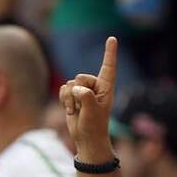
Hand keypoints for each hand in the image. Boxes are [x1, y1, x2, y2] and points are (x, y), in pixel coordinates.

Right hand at [59, 37, 117, 162]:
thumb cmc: (94, 126)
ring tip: (78, 111)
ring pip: (69, 84)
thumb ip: (86, 96)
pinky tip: (71, 111)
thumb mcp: (92, 111)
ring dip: (70, 99)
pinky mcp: (73, 96)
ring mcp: (84, 91)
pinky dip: (65, 101)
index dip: (109, 53)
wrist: (86, 138)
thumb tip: (76, 88)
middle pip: (80, 78)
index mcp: (106, 88)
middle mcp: (95, 87)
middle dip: (77, 92)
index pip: (108, 67)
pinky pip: (63, 90)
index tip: (112, 38)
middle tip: (83, 108)